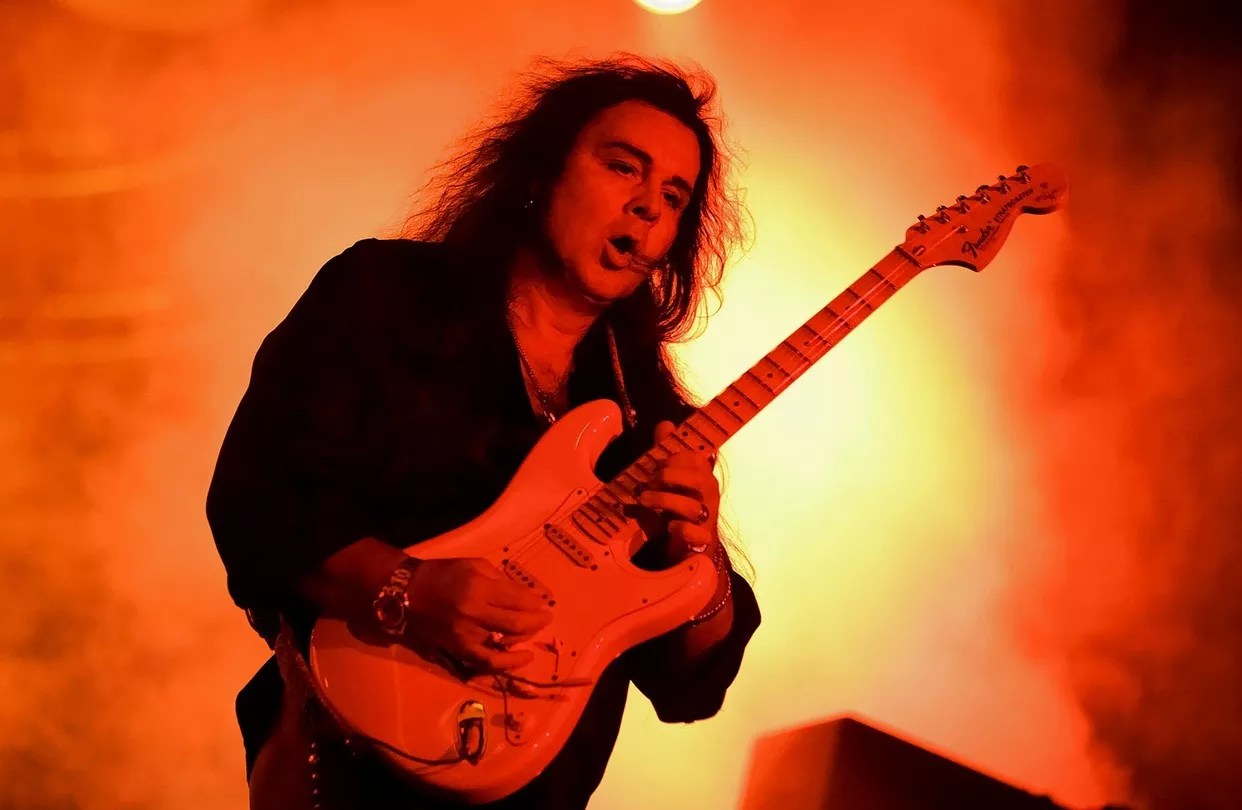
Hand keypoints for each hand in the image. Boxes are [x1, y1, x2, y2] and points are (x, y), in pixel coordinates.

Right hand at [403, 558, 552, 673]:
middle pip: (516, 623)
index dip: (535, 602)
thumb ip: (501, 580)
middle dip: (537, 621)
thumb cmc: (443, 574)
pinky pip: (489, 662)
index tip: (544, 602)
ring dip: (526, 636)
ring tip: (534, 630)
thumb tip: (527, 595)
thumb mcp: (474, 565)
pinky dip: (510, 663)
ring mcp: (467, 636)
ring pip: (506, 642)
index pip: (517, 599)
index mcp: (478, 588)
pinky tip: (525, 657)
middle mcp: (474, 614)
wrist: (407, 593)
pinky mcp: (459, 650)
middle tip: (546, 617)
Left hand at [635, 421, 720, 562]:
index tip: (654, 466)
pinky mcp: (703, 540)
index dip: (672, 459)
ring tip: (644, 500)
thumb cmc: (675, 511)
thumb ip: (665, 455)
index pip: (695, 459)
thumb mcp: (668, 481)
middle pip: (697, 478)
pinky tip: (668, 526)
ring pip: (692, 506)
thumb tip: (664, 423)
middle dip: (669, 476)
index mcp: (703, 478)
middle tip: (648, 481)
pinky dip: (680, 528)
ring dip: (664, 500)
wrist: (684, 550)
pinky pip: (697, 533)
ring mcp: (707, 518)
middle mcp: (709, 496)